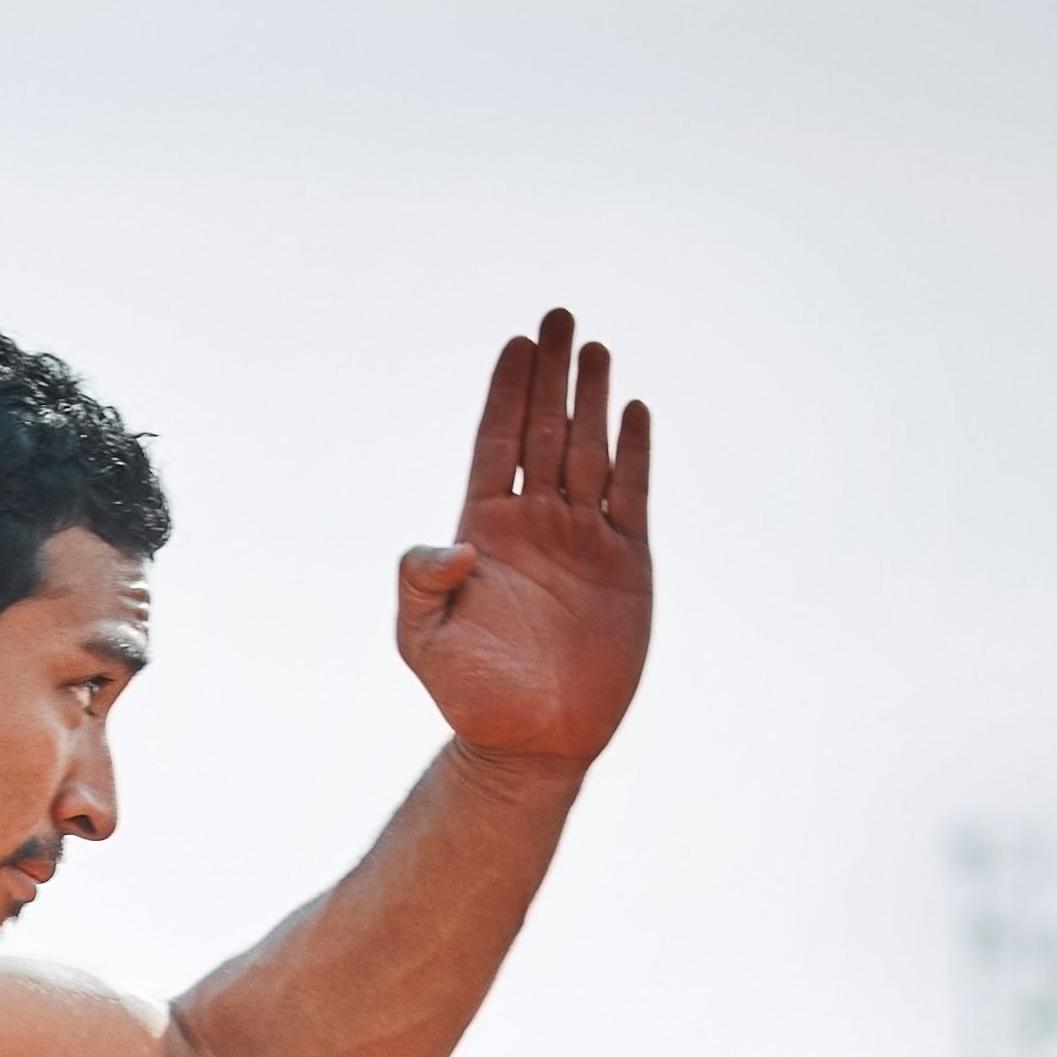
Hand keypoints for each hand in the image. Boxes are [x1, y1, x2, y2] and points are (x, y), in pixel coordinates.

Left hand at [391, 309, 652, 769]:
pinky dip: (634, 453)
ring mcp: (582, 539)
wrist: (531, 740)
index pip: (495, 443)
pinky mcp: (626, 563)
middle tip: (558, 316)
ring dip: (593, 400)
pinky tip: (635, 411)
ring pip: (589, 452)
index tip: (516, 343)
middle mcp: (534, 525)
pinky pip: (631, 495)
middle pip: (544, 431)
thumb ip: (422, 583)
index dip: (505, 393)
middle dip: (550, 375)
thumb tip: (457, 542)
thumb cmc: (470, 694)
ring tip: (596, 348)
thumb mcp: (422, 640)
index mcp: (484, 531)